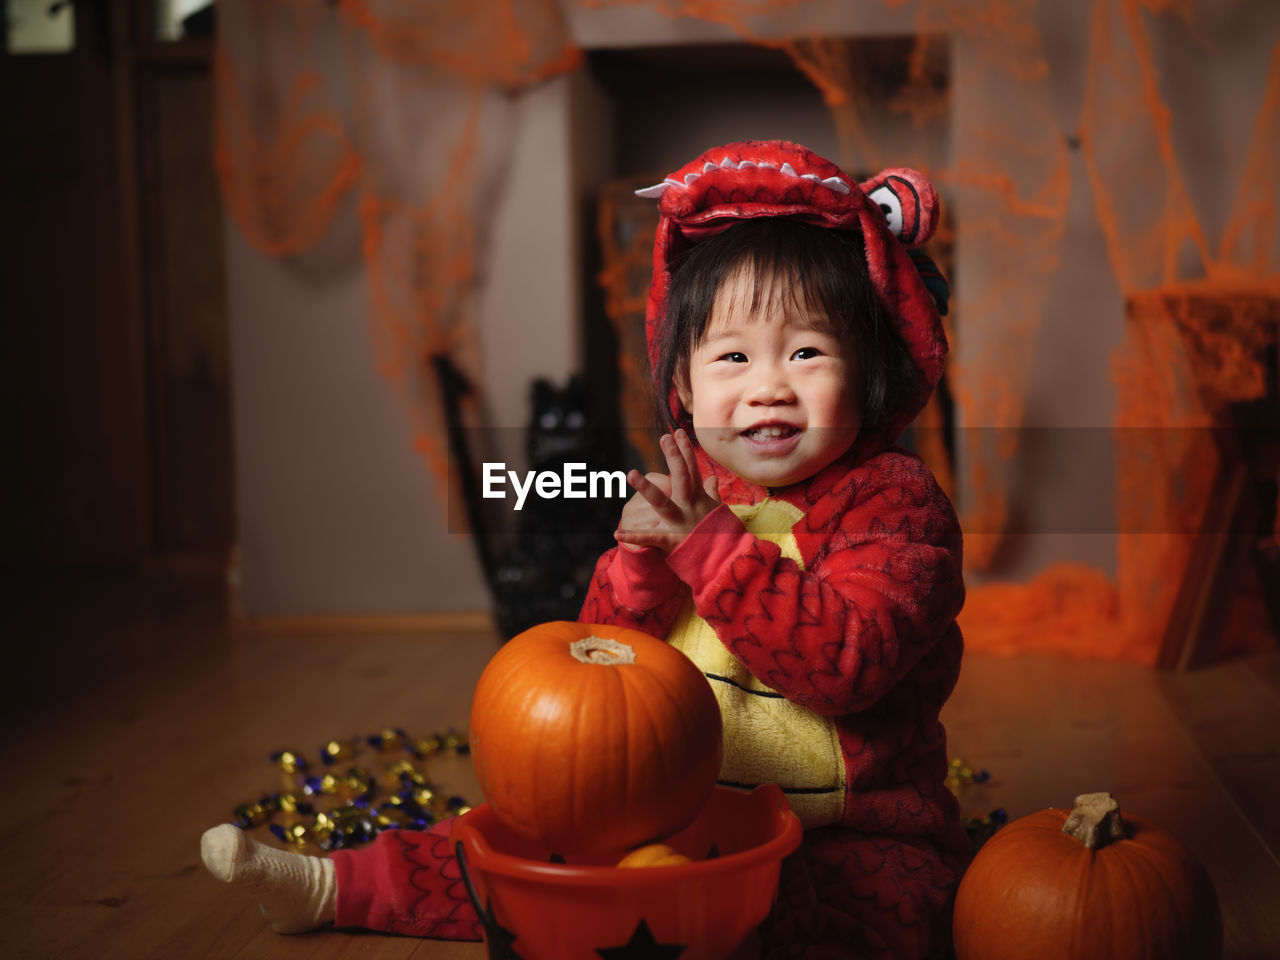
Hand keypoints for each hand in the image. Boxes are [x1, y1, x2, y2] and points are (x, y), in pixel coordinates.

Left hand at [615, 429, 720, 553]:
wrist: (725, 562)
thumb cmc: (722, 535)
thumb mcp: (718, 511)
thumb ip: (712, 493)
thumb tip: (713, 478)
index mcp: (700, 499)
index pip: (692, 470)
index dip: (685, 451)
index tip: (677, 432)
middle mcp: (690, 507)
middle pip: (681, 478)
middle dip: (674, 457)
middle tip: (664, 437)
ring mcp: (681, 523)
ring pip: (662, 502)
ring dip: (646, 488)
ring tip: (630, 473)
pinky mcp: (672, 541)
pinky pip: (650, 538)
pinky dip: (633, 537)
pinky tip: (616, 532)